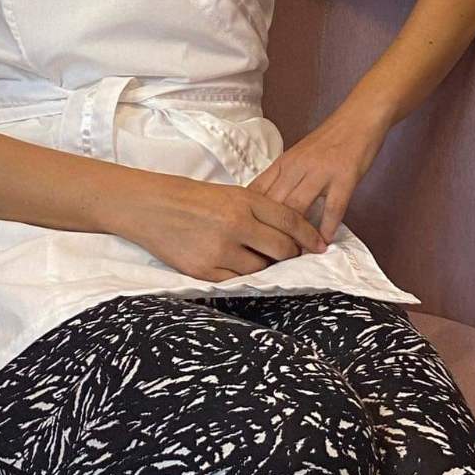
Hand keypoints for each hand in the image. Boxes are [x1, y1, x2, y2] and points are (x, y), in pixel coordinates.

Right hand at [114, 172, 329, 284]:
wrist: (153, 207)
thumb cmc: (194, 197)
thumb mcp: (231, 193)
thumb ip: (259, 210)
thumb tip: (288, 232)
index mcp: (245, 200)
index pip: (290, 220)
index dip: (309, 235)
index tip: (320, 245)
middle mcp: (236, 225)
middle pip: (281, 249)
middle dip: (291, 255)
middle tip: (293, 256)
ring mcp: (220, 249)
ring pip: (260, 269)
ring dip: (265, 267)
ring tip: (260, 259)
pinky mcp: (204, 270)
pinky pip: (236, 281)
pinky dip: (242, 276)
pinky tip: (240, 268)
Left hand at [247, 109, 388, 243]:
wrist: (359, 117)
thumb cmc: (328, 139)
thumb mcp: (298, 155)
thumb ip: (283, 179)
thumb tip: (266, 207)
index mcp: (283, 162)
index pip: (257, 193)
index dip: (250, 219)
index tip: (247, 239)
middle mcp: (297, 166)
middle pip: (273, 205)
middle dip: (269, 233)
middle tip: (267, 258)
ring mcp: (321, 171)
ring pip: (297, 208)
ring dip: (295, 236)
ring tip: (294, 256)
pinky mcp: (344, 176)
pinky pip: (332, 207)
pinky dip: (326, 227)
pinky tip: (324, 242)